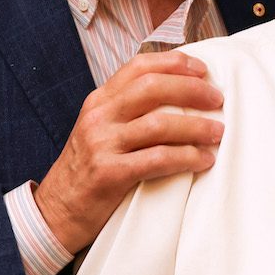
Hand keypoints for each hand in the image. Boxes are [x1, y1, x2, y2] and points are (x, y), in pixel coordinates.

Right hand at [34, 52, 223, 254]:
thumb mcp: (101, 130)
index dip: (175, 63)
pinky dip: (187, 158)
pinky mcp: (109, 173)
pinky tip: (204, 160)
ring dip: (196, 127)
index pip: (138, 67)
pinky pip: (157, 159)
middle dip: (192, 90)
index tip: (203, 70)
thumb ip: (129, 111)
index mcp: (99, 101)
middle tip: (218, 100)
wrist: (56, 211)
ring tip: (218, 133)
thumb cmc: (89, 170)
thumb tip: (181, 96)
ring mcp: (102, 144)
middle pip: (152, 88)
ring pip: (159, 124)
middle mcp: (99, 116)